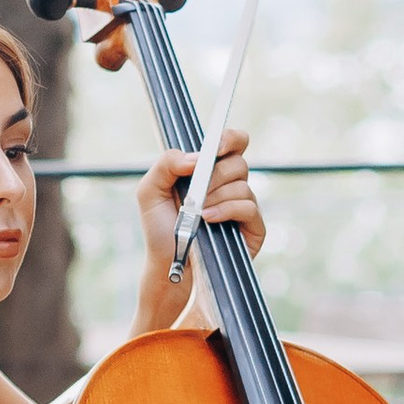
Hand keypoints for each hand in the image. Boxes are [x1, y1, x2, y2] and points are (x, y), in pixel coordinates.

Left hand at [135, 125, 261, 327]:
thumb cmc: (160, 229)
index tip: (214, 148)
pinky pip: (248, 207)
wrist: (168, 266)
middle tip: (196, 192)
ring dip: (215, 197)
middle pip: (238, 161)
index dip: (228, 138)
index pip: (233, 142)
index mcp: (210, 170)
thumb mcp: (149, 192)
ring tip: (198, 214)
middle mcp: (230, 184)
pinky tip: (209, 220)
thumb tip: (196, 157)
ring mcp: (243, 205)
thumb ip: (166, 164)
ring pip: (242, 185)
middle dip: (214, 175)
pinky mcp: (253, 227)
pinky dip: (227, 210)